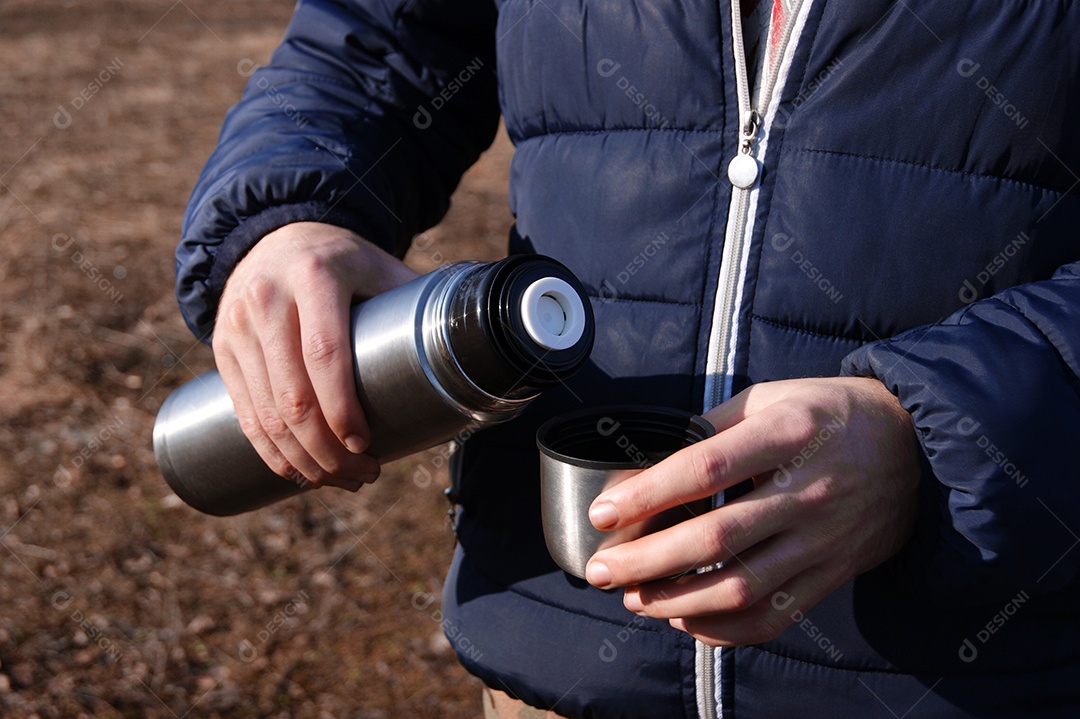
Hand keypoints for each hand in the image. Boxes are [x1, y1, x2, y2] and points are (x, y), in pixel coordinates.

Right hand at [212, 222, 417, 489]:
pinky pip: (243, 413)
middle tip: (363, 476)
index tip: (366, 446)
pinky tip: (299, 472)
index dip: (343, 409)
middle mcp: (266, 298)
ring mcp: (237, 324)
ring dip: (302, 461)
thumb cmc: (347, 263)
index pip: (323, 354)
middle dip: (327, 451)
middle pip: (292, 396)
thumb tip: (480, 352)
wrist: (278, 236)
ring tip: (340, 481)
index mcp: (315, 275)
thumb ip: (420, 304)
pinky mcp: (223, 348)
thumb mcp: (382, 268)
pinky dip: (270, 452)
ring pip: (265, 413)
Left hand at [584, 377, 920, 645]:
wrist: (916, 449)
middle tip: (601, 570)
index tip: (603, 512)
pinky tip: (685, 619)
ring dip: (676, 601)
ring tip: (633, 598)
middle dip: (646, 560)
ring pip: (740, 587)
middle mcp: (808, 491)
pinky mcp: (833, 573)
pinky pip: (774, 616)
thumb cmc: (829, 414)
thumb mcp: (773, 398)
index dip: (647, 493)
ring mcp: (824, 540)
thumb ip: (714, 427)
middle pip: (715, 538)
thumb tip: (650, 467)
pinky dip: (724, 629)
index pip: (705, 470)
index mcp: (789, 434)